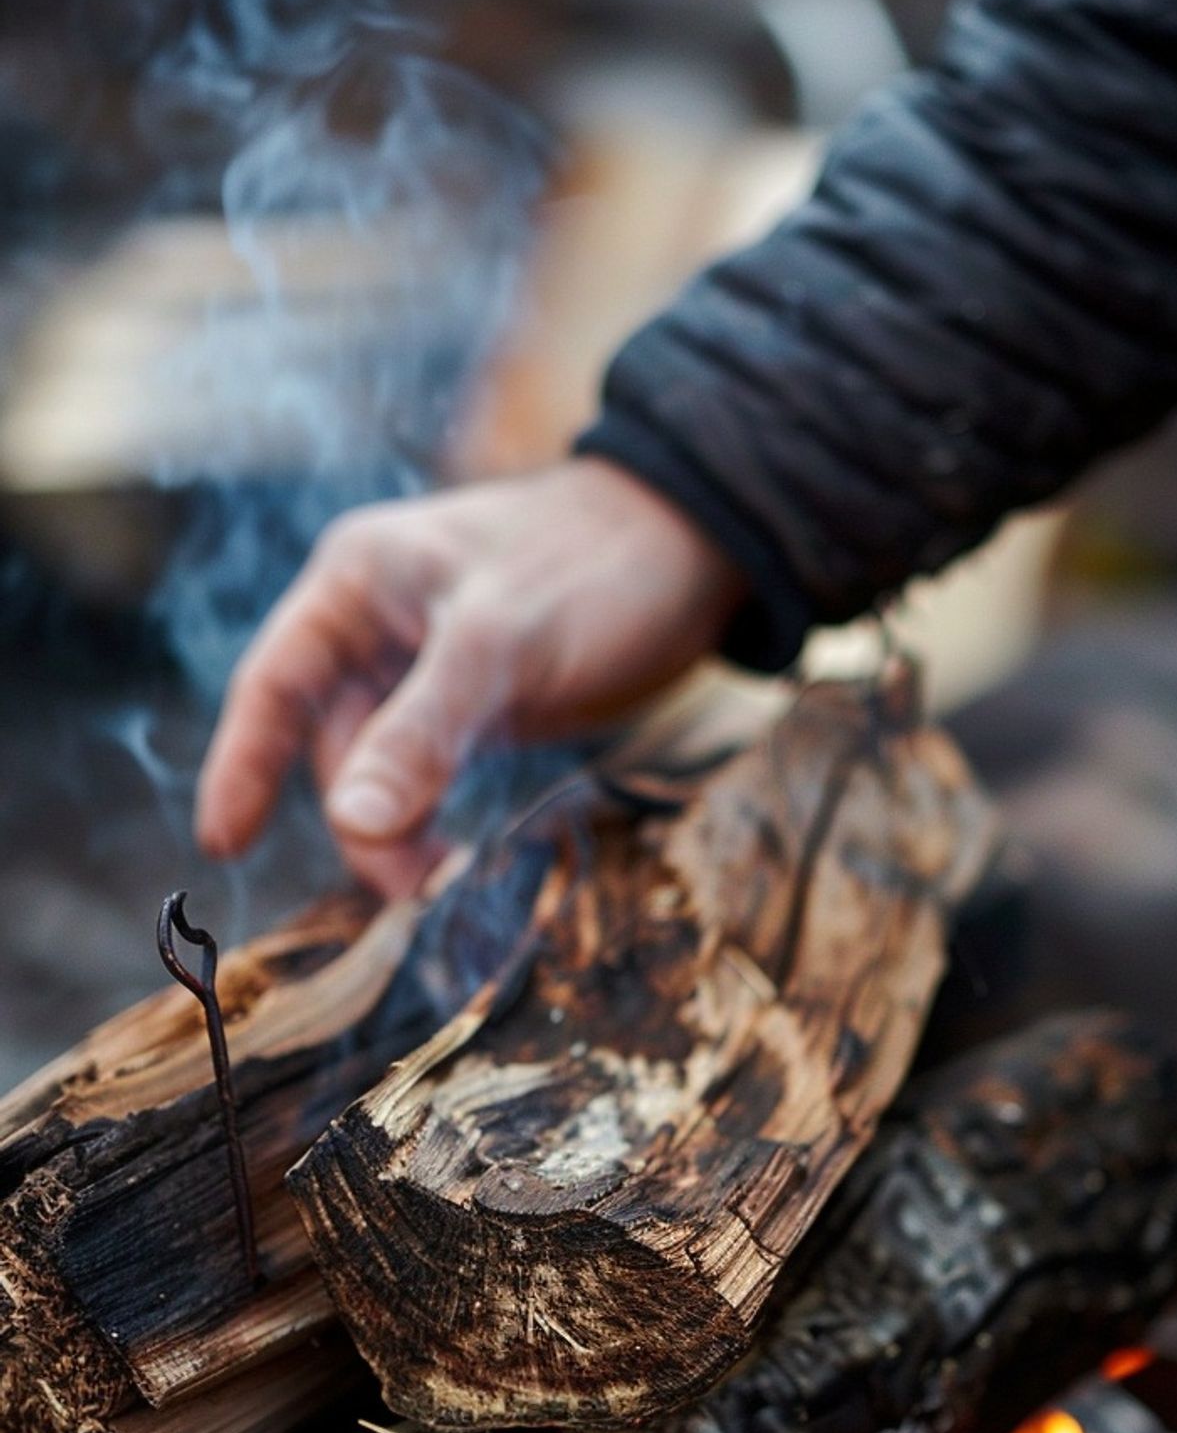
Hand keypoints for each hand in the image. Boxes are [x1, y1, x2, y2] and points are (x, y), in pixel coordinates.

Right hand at [195, 458, 745, 895]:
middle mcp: (379, 623)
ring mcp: (428, 667)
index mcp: (358, 582)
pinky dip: (438, 818)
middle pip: (333, 745)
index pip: (274, 684)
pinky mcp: (478, 704)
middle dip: (363, 820)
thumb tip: (352, 821)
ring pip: (383, 770)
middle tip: (419, 886)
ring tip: (450, 877)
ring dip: (404, 831)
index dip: (240, 766)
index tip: (221, 845)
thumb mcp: (502, 645)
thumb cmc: (595, 566)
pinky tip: (463, 857)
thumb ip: (424, 732)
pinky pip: (431, 775)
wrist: (699, 546)